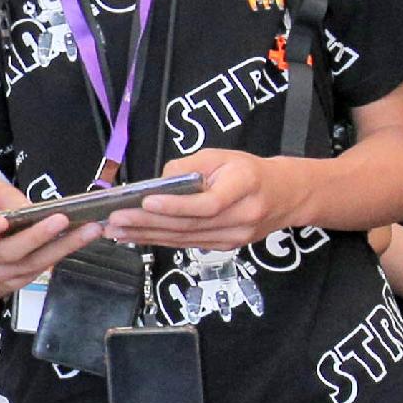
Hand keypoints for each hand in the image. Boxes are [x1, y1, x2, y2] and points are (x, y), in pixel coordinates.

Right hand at [0, 175, 79, 290]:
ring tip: (86, 232)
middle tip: (63, 220)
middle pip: (7, 251)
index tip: (1, 222)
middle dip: (37, 237)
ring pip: (25, 267)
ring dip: (58, 250)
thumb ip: (5, 196)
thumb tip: (33, 210)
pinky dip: (55, 259)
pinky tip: (75, 244)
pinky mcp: (6, 284)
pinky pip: (33, 275)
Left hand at [107, 150, 296, 253]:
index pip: (208, 203)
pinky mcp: (226, 247)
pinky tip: (138, 237)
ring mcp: (235, 237)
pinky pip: (189, 244)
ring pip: (186, 239)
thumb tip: (158, 183)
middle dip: (148, 223)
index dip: (176, 205)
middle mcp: (243, 217)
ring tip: (117, 231)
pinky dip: (160, 241)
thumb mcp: (223, 155)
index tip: (146, 201)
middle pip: (190, 225)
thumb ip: (190, 167)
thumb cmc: (250, 171)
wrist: (287, 195)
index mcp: (245, 186)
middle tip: (115, 220)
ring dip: (147, 236)